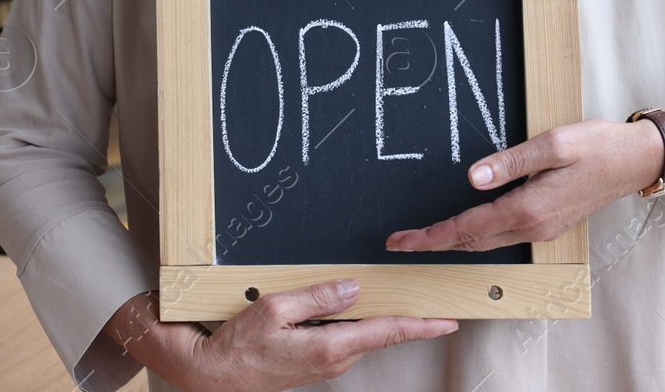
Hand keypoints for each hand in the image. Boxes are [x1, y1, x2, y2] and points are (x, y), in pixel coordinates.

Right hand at [104, 282, 456, 391]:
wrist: (216, 376)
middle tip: (437, 303)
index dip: (421, 325)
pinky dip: (360, 323)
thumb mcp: (275, 308)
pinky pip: (346, 337)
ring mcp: (326, 362)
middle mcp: (335, 359)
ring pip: (364, 334)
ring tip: (403, 299)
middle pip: (381, 333)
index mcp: (330, 346)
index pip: (387, 332)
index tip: (448, 320)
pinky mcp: (316, 360)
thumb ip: (317, 297)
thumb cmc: (239, 346)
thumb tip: (352, 287)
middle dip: (410, 318)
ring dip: (383, 319)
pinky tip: (358, 307)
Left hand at [384, 117, 663, 252]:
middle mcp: (533, 227)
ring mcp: (541, 230)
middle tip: (399, 244)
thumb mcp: (553, 144)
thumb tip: (473, 177)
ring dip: (452, 242)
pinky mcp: (546, 225)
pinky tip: (462, 230)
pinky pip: (501, 237)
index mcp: (529, 208)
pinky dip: (474, 238)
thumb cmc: (596, 146)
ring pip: (486, 243)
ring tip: (422, 239)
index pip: (467, 227)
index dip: (431, 236)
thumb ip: (510, 161)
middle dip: (433, 244)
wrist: (634, 161)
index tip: (401, 241)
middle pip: (471, 242)